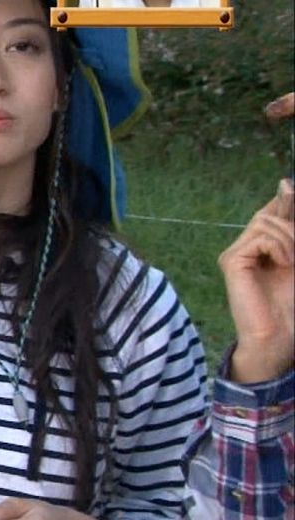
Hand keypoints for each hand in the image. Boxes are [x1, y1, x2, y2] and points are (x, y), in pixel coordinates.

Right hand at [219, 178, 294, 383]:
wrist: (279, 336)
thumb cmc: (292, 303)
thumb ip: (292, 231)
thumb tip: (285, 184)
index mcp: (261, 248)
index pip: (272, 212)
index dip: (286, 200)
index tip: (291, 187)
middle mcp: (245, 247)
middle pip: (269, 214)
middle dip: (292, 226)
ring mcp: (236, 254)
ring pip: (265, 223)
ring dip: (289, 239)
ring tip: (293, 263)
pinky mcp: (232, 261)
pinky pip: (259, 237)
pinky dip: (278, 248)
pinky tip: (283, 265)